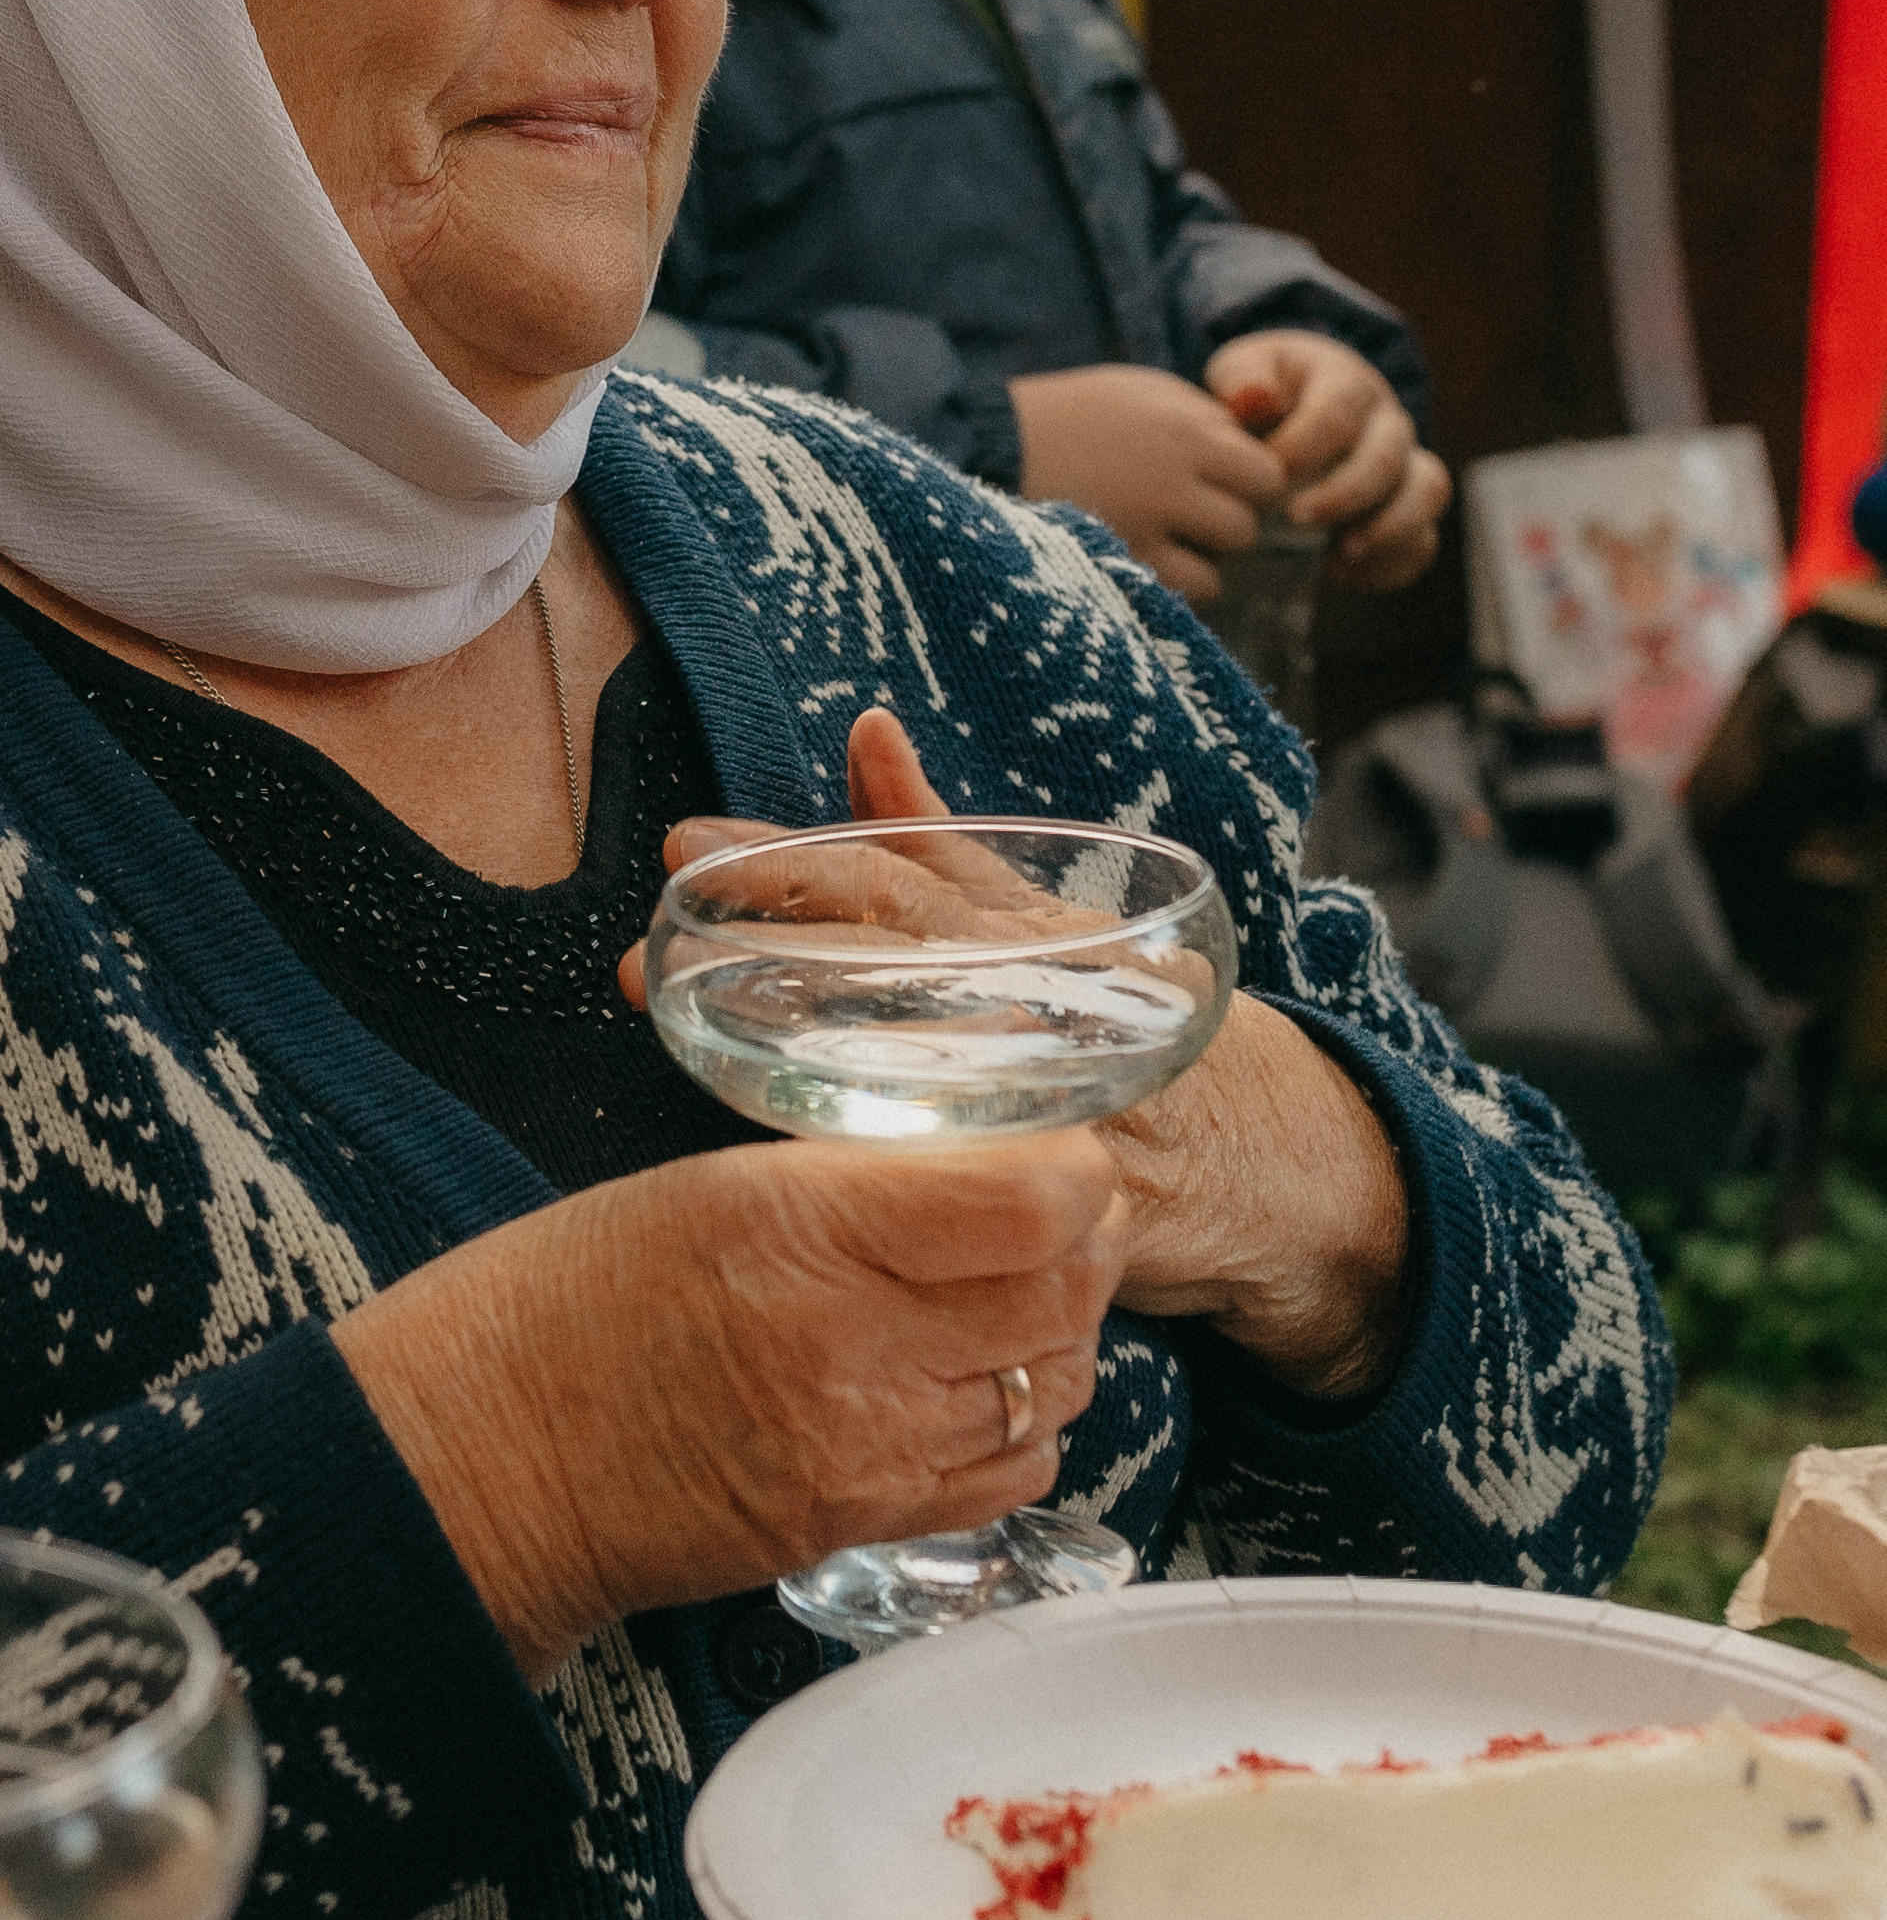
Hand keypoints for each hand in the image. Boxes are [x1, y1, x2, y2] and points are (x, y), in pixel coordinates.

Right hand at [332, 1128, 1122, 1685]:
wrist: (475, 1463)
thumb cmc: (564, 1301)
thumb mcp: (710, 1180)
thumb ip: (857, 1173)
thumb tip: (983, 1158)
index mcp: (801, 1230)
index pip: (1031, 1203)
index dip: (1073, 1164)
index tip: (1060, 1141)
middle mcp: (850, 1350)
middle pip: (1064, 1294)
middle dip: (1083, 1239)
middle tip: (1056, 1201)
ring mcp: (863, 1454)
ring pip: (1055, 1386)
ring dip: (1058, 1327)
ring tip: (1013, 1283)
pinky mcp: (858, 1526)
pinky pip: (1009, 1471)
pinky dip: (1023, 1416)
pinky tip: (977, 1374)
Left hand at [630, 711, 1411, 1403]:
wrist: (1262, 1157)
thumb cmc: (1118, 1016)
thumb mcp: (1041, 914)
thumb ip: (944, 837)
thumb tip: (867, 728)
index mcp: (1028, 926)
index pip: (892, 875)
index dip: (781, 860)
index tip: (683, 845)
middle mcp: (1041, 996)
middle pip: (888, 952)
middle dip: (764, 936)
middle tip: (658, 929)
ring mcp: (1050, 1094)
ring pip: (905, 1051)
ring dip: (780, 1028)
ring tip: (679, 1007)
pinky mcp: (1054, 1191)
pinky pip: (947, 1169)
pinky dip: (870, 1149)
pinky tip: (789, 1131)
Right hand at [1007, 364, 1285, 601]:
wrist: (990, 446)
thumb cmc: (1070, 415)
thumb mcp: (1140, 391)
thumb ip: (1202, 416)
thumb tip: (1257, 449)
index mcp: (1185, 425)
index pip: (1265, 469)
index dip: (1246, 480)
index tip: (1216, 481)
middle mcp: (1177, 472)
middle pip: (1254, 513)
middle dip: (1229, 514)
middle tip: (1190, 512)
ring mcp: (1150, 519)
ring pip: (1227, 555)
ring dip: (1205, 552)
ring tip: (1166, 537)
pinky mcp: (1123, 558)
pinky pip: (1193, 587)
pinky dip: (1178, 580)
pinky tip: (1146, 559)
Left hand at [1203, 332, 1449, 592]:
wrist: (1287, 412)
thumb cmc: (1261, 395)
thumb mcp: (1241, 373)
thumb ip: (1242, 382)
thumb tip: (1253, 397)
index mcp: (1345, 382)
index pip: (1340, 412)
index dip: (1306, 446)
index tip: (1270, 473)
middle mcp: (1386, 421)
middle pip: (1388, 457)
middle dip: (1344, 494)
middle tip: (1295, 518)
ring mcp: (1406, 464)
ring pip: (1428, 491)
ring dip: (1389, 529)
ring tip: (1342, 556)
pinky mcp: (1409, 508)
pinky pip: (1423, 540)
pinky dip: (1391, 564)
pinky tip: (1342, 573)